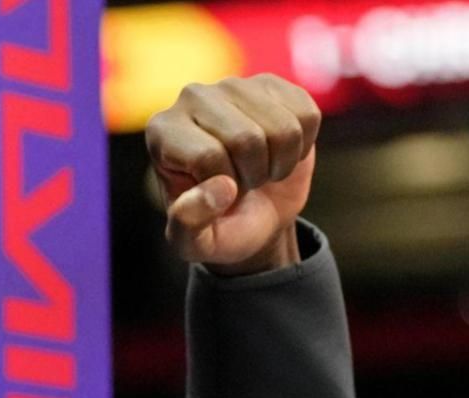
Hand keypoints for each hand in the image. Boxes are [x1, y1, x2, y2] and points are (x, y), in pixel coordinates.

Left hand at [146, 74, 319, 274]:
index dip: (225, 187)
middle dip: (254, 175)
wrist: (254, 211)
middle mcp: (192, 98)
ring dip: (280, 162)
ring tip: (260, 168)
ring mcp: (234, 86)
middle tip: (243, 183)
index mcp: (161, 132)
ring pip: (282, 127)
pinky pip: (307, 116)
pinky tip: (279, 150)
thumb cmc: (219, 226)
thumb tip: (221, 189)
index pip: (208, 156)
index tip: (217, 193)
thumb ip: (188, 225)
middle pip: (246, 139)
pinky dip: (302, 146)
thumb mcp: (193, 243)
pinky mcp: (272, 84)